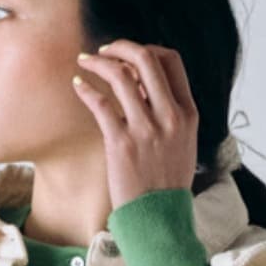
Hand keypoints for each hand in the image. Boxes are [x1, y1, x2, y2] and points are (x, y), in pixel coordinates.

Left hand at [72, 39, 198, 211]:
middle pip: (146, 59)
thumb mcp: (182, 143)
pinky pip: (100, 104)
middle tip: (103, 50)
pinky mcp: (122, 144)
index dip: (147, 49)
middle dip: (121, 46)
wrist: (159, 219)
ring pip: (121, 76)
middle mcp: (170, 116)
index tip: (129, 55)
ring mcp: (146, 129)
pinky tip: (77, 85)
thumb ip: (169, 113)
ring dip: (99, 63)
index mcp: (188, 113)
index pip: (172, 61)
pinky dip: (85, 89)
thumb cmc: (166, 184)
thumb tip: (142, 87)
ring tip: (85, 62)